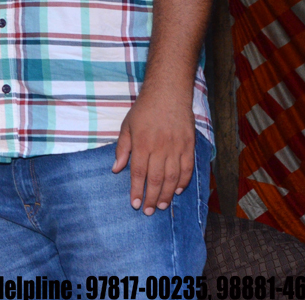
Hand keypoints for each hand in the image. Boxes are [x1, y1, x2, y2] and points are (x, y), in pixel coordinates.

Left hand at [112, 86, 195, 214]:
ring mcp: (176, 147)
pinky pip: (187, 168)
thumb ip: (122, 148)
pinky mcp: (189, 145)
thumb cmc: (144, 110)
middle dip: (152, 197)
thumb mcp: (127, 126)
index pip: (138, 173)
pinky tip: (178, 191)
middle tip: (149, 211)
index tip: (135, 204)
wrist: (168, 93)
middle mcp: (160, 147)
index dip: (136, 190)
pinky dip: (184, 181)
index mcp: (142, 143)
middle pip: (156, 179)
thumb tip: (116, 169)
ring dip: (168, 194)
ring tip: (162, 206)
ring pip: (173, 177)